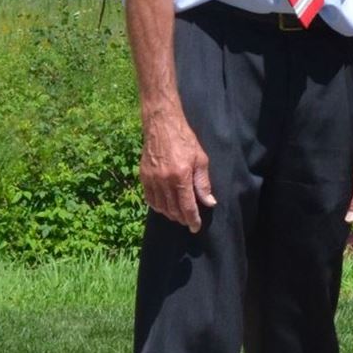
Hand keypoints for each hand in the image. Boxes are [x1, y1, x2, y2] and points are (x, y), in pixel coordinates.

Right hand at [140, 111, 215, 232]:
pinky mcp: (143, 176)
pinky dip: (158, 206)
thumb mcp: (200, 159)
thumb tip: (208, 203)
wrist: (162, 125)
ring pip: (160, 207)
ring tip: (178, 214)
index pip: (186, 206)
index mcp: (180, 176)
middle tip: (188, 220)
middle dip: (182, 218)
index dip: (192, 220)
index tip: (195, 227)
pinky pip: (150, 199)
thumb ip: (203, 183)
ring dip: (170, 214)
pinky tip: (164, 206)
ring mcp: (152, 179)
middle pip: (173, 209)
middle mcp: (164, 181)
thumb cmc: (184, 140)